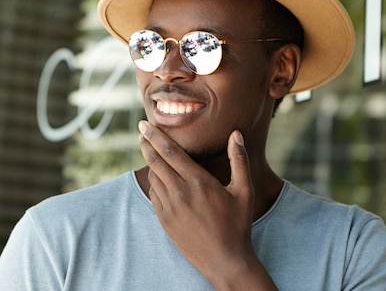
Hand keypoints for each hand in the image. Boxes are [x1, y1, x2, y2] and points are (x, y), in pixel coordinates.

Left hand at [138, 121, 277, 290]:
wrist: (225, 261)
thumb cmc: (238, 224)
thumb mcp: (244, 191)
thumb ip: (239, 160)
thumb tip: (236, 134)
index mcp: (199, 182)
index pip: (171, 152)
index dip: (156, 136)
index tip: (145, 124)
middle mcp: (180, 193)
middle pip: (156, 161)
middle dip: (146, 143)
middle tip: (141, 129)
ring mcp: (170, 208)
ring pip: (153, 177)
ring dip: (150, 161)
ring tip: (149, 149)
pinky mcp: (164, 220)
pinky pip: (153, 194)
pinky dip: (154, 181)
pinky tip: (158, 176)